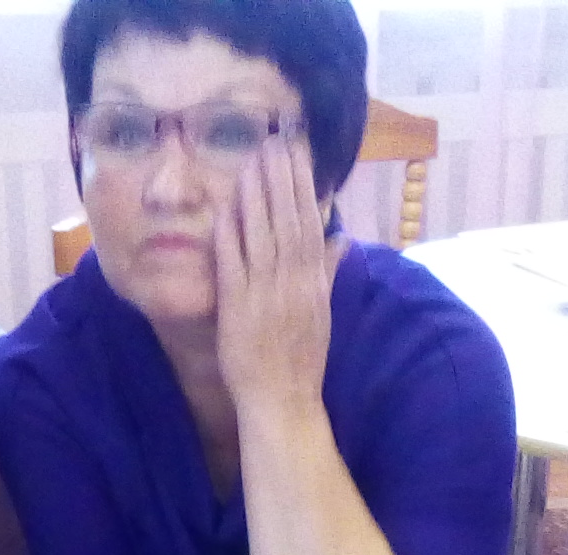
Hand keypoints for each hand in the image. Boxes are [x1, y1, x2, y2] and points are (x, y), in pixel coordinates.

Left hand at [212, 133, 333, 418]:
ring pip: (262, 235)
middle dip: (282, 177)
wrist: (284, 403)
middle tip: (275, 139)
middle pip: (288, 220)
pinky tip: (225, 208)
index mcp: (313, 282)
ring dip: (257, 196)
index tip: (297, 152)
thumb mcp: (321, 312)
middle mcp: (293, 283)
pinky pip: (234, 266)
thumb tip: (342, 239)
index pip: (309, 223)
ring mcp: (266, 295)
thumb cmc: (300, 360)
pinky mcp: (239, 310)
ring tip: (251, 159)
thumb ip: (327, 271)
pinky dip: (230, 236)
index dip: (303, 184)